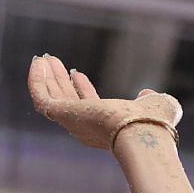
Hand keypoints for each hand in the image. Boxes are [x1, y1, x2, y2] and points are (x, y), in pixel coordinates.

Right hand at [28, 53, 180, 152]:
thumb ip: (150, 99)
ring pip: (53, 99)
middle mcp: (88, 128)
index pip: (89, 108)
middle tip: (52, 62)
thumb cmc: (154, 124)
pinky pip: (41, 98)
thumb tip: (147, 93)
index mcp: (107, 128)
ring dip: (47, 78)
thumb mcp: (156, 106)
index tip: (76, 73)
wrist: (143, 133)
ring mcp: (74, 123)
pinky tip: (38, 63)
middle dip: (60, 82)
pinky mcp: (63, 115)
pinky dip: (36, 81)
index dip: (82, 90)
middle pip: (68, 102)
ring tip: (44, 58)